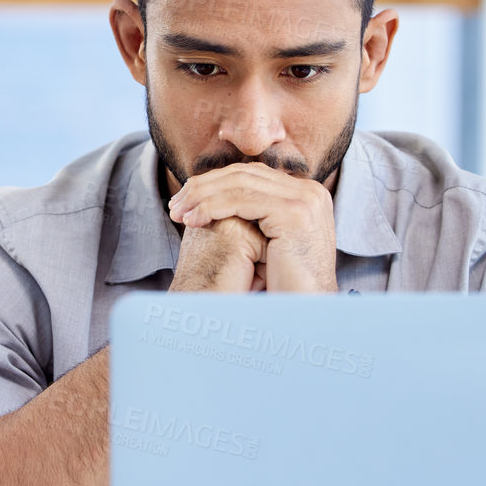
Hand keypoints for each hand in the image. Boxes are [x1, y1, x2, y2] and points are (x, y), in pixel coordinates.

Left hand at [169, 163, 337, 293]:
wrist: (308, 310)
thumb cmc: (284, 284)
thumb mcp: (271, 243)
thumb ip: (256, 216)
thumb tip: (219, 199)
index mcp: (306, 193)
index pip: (252, 175)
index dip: (215, 183)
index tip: (186, 200)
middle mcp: (310, 191)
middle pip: (245, 174)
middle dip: (204, 187)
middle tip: (176, 204)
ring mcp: (305, 200)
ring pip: (240, 185)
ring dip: (202, 197)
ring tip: (178, 213)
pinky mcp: (294, 213)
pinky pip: (242, 202)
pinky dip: (212, 208)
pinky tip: (193, 221)